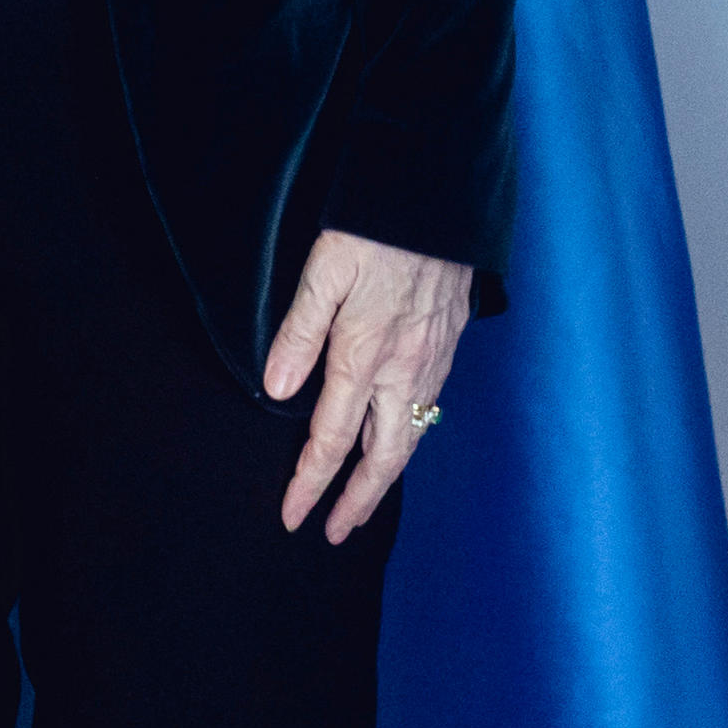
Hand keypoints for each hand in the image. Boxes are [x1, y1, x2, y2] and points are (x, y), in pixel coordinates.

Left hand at [263, 230, 469, 542]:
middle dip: (359, 500)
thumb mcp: (324, 270)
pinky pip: (430, 406)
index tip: (292, 517)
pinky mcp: (449, 341)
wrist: (441, 194)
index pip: (332, 438)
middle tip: (337, 532)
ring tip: (367, 501)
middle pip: (383, 455)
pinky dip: (412, 437)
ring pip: (411, 435)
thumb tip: (277, 392)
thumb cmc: (377, 227)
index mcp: (367, 355)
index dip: (310, 483)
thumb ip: (299, 332)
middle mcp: (405, 368)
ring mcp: (432, 357)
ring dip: (388, 475)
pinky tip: (403, 436)